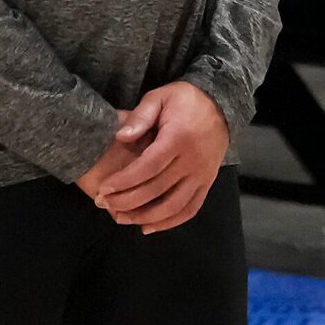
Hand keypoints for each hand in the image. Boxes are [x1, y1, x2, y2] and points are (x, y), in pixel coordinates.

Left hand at [87, 81, 228, 232]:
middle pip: (157, 190)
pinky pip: (190, 209)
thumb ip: (140, 116)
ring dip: (145, 217)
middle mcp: (192, 161)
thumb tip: (120, 137)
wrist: (221, 104)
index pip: (148, 167)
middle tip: (103, 204)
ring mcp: (202, 175)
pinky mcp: (208, 183)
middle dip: (127, 201)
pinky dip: (170, 222)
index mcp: (178, 138)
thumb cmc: (185, 100)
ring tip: (121, 218)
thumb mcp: (159, 97)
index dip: (124, 181)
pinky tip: (149, 227)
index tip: (104, 189)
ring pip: (173, 206)